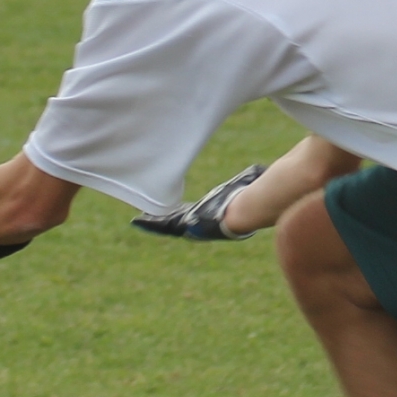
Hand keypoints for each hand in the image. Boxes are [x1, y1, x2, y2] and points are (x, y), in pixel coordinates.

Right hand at [132, 164, 266, 239]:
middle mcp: (199, 222)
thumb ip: (248, 178)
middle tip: (145, 219)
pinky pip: (164, 226)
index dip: (181, 212)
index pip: (193, 213)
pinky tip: (137, 222)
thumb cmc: (248, 198)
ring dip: (152, 223)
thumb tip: (259, 170)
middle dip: (161, 221)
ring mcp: (191, 226)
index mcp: (210, 214)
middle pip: (176, 221)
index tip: (174, 211)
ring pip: (167, 225)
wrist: (247, 211)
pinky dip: (150, 224)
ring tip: (137, 221)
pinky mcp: (185, 226)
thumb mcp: (243, 184)